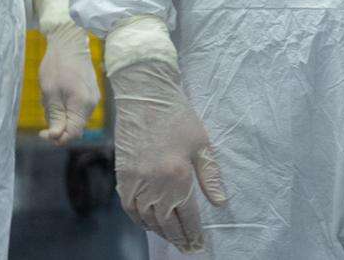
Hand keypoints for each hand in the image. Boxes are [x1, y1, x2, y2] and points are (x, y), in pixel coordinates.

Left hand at [37, 20, 100, 145]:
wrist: (70, 43)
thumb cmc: (57, 66)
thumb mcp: (50, 92)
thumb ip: (55, 115)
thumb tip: (57, 136)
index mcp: (82, 104)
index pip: (73, 133)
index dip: (57, 138)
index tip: (42, 131)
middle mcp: (92, 103)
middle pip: (75, 127)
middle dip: (58, 126)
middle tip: (44, 112)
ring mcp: (93, 97)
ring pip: (76, 118)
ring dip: (62, 116)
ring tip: (50, 99)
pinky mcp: (90, 92)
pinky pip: (79, 109)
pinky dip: (67, 108)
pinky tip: (57, 95)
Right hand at [111, 59, 227, 252]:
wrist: (146, 98)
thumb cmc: (179, 118)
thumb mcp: (202, 145)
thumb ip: (211, 177)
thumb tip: (221, 203)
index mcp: (177, 178)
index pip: (186, 216)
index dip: (193, 233)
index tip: (198, 245)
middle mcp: (153, 185)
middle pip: (165, 222)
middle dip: (178, 238)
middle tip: (187, 249)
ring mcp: (135, 182)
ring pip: (146, 218)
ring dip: (160, 231)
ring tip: (173, 238)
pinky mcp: (123, 177)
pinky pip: (130, 208)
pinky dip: (140, 220)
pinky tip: (149, 223)